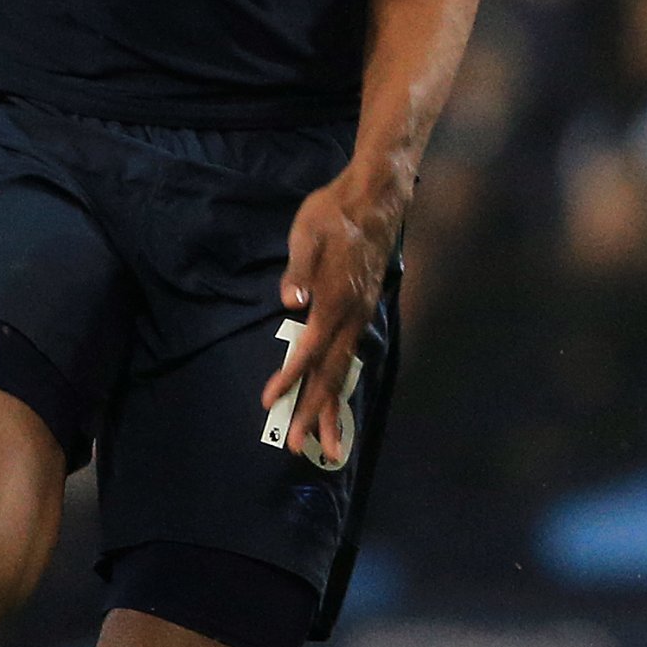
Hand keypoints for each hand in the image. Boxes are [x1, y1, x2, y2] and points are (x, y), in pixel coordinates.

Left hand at [262, 171, 401, 472]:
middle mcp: (351, 315)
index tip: (270, 401)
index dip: (289, 376)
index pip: (310, 347)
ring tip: (329, 448)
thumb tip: (291, 300)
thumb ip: (300, 269)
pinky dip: (341, 387)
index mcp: (335, 298)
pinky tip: (335, 404)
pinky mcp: (361, 312)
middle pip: (331, 373)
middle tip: (299, 447)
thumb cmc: (335, 211)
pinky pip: (350, 358)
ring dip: (333, 410)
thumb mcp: (308, 232)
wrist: (377, 198)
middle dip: (314, 413)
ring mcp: (360, 316)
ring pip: (344, 371)